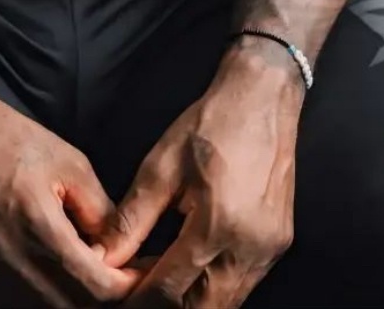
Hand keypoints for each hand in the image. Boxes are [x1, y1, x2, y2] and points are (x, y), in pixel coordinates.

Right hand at [0, 77, 148, 308]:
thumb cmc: (6, 137)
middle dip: (101, 301)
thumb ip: (98, 211)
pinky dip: (36, 302)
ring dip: (70, 304)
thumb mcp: (66, 160)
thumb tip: (122, 251)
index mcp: (38, 226)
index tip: (144, 276)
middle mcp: (8, 261)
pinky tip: (52, 283)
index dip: (127, 289)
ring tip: (89, 284)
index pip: (96, 288)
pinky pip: (8, 307)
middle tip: (121, 283)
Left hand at [92, 42, 303, 307]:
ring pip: (225, 302)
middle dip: (166, 304)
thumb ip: (132, 218)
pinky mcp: (279, 243)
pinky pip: (242, 283)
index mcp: (218, 224)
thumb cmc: (211, 122)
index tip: (116, 294)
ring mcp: (269, 249)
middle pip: (202, 308)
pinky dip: (213, 286)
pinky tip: (189, 266)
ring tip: (158, 278)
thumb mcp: (162, 165)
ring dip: (191, 299)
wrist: (262, 96)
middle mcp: (250, 246)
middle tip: (136, 289)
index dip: (139, 298)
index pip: (171, 289)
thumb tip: (104, 256)